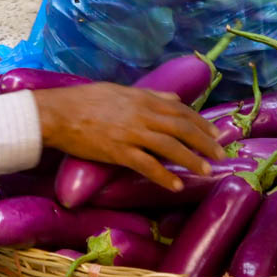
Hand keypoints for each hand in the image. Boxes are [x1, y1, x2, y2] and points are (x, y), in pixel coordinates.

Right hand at [34, 83, 225, 191]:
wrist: (56, 114)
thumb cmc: (83, 100)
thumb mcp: (119, 90)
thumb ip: (149, 95)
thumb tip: (174, 98)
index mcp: (142, 99)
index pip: (181, 111)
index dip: (201, 123)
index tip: (216, 133)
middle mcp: (142, 115)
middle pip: (182, 129)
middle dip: (205, 143)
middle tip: (221, 155)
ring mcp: (131, 133)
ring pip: (171, 147)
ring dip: (192, 160)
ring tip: (207, 171)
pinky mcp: (118, 151)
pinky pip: (147, 165)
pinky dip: (164, 176)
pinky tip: (176, 186)